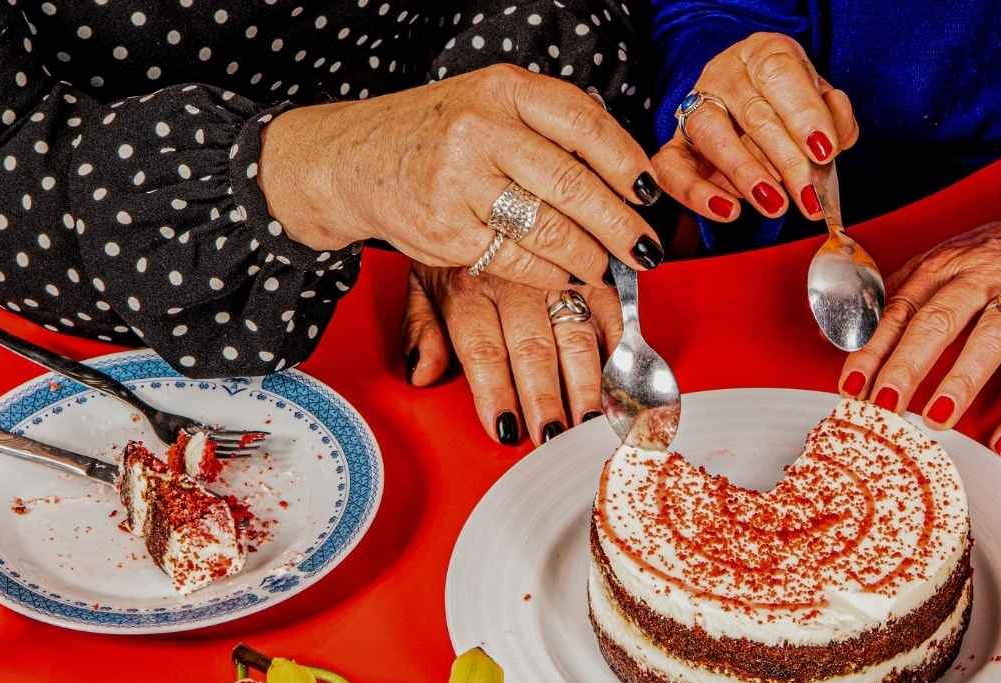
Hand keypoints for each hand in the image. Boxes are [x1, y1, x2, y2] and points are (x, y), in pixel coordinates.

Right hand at [261, 64, 664, 288]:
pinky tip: (565, 275)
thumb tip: (629, 172)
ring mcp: (459, 181)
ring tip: (605, 266)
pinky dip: (551, 273)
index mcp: (502, 89)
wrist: (351, 160)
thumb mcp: (491, 105)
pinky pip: (516, 259)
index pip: (583, 122)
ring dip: (588, 255)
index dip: (626, 161)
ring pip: (548, 228)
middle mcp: (480, 129)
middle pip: (572, 184)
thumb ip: (551, 126)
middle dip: (620, 223)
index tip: (650, 191)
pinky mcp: (445, 230)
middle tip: (646, 247)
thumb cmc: (438, 136)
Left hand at [402, 263, 619, 447]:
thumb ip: (420, 327)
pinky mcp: (592, 265)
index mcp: (467, 287)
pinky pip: (612, 311)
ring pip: (576, 334)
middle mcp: (515, 280)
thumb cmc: (458, 244)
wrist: (491, 180)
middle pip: (532, 348)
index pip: (482, 349)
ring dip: (586, 383)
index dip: (495, 392)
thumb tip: (421, 373)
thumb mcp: (421, 278)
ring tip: (591, 421)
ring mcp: (558, 271)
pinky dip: (620, 347)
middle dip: (544, 398)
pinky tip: (622, 380)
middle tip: (553, 435)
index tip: (505, 429)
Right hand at [652, 33, 858, 221]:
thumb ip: (834, 117)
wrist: (750, 109)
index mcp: (763, 54)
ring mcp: (696, 108)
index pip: (779, 74)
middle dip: (787, 160)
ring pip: (712, 134)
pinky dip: (697, 193)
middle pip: (753, 113)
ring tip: (775, 204)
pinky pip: (673, 168)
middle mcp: (724, 75)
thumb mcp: (820, 103)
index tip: (825, 149)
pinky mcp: (677, 146)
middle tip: (809, 195)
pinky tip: (729, 210)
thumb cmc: (789, 107)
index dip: (803, 112)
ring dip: (746, 173)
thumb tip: (835, 139)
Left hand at [842, 170, 1000, 455]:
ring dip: (961, 380)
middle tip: (883, 405)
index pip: (901, 307)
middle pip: (938, 321)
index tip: (851, 383)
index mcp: (946, 265)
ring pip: (989, 339)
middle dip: (907, 364)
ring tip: (935, 420)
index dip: (873, 346)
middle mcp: (983, 277)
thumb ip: (903, 292)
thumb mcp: (949, 259)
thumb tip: (841, 331)